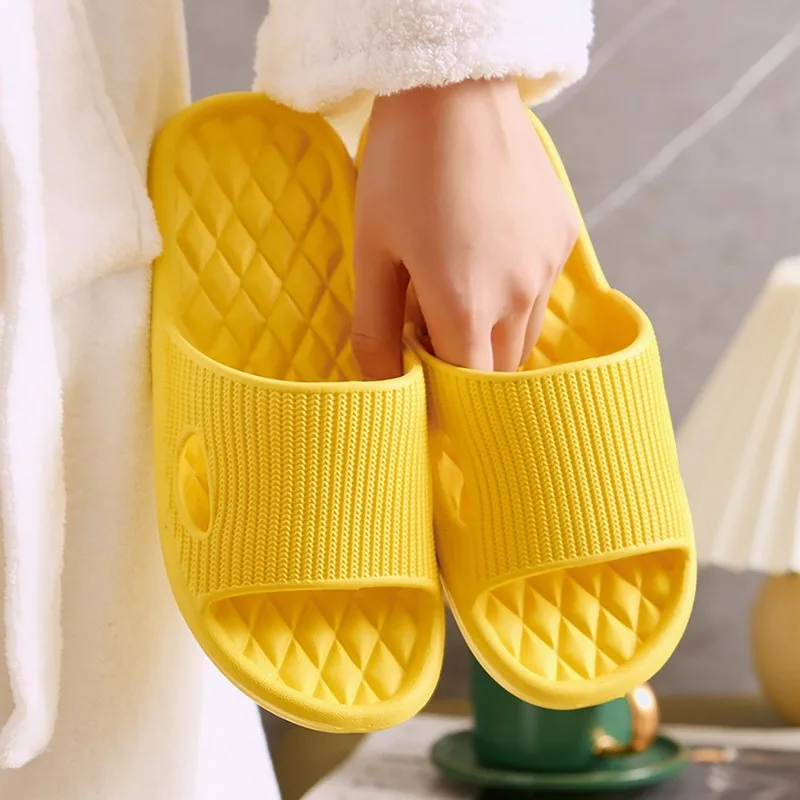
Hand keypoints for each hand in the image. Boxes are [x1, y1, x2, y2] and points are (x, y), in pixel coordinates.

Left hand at [352, 78, 579, 378]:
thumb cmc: (401, 168)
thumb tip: (381, 389)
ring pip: (525, 335)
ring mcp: (547, 263)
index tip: (425, 378)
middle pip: (501, 369)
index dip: (447, 394)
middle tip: (429, 327)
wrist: (454, 89)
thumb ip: (375, 330)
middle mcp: (518, 293)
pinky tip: (486, 255)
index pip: (469, 386)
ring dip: (493, 334)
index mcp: (465, 303)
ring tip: (456, 288)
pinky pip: (542, 290)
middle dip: (467, 364)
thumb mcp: (372, 250)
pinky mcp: (563, 235)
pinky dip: (515, 295)